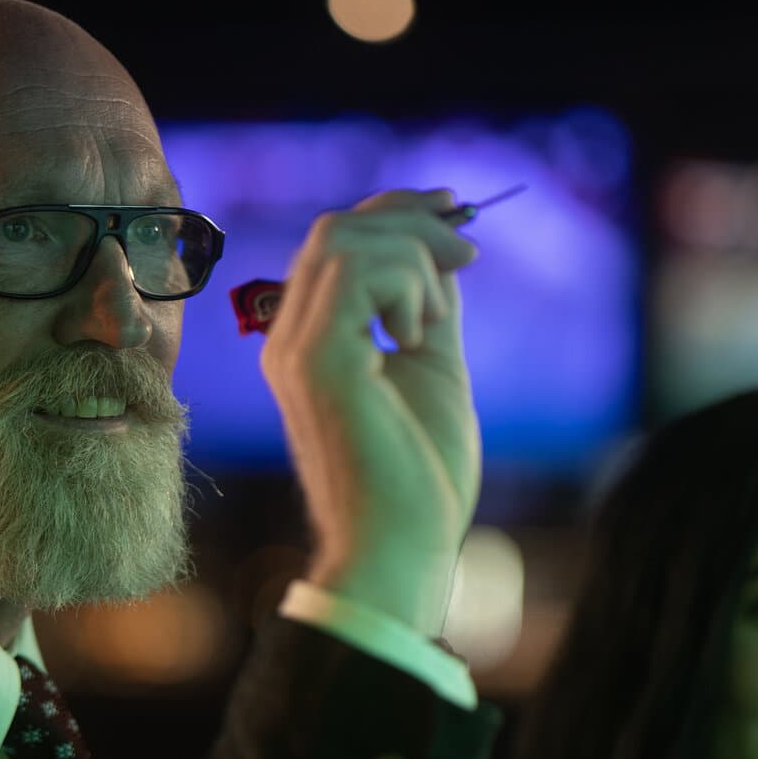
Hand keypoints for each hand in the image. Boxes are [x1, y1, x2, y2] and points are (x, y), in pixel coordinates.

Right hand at [259, 188, 480, 633]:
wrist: (402, 550)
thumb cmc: (419, 478)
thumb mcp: (433, 369)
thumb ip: (428, 309)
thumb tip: (443, 253)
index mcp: (311, 341)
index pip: (336, 244)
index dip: (393, 211)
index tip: (453, 208)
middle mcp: (289, 339)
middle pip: (337, 230)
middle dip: (411, 222)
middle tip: (468, 252)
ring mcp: (294, 349)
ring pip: (344, 240)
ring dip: (413, 258)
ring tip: (435, 323)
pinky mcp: (315, 361)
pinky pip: (357, 272)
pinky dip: (405, 284)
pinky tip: (418, 334)